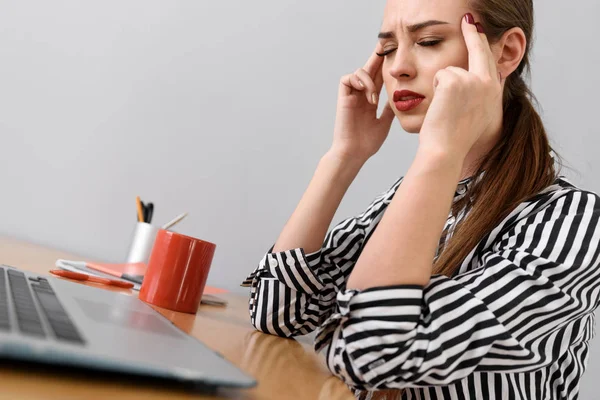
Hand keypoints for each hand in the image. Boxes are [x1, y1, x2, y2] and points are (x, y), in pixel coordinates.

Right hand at [330, 46, 395, 162]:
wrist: (354, 153)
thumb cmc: (367, 143)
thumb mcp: (385, 122)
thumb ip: (390, 108)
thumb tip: (403, 97)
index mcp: (370, 99)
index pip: (379, 77)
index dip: (386, 65)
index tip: (397, 53)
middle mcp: (361, 94)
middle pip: (370, 68)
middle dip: (378, 56)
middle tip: (387, 42)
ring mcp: (351, 95)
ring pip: (359, 71)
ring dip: (369, 79)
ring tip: (374, 98)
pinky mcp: (343, 97)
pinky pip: (348, 78)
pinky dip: (359, 81)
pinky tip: (367, 94)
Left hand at [419, 15, 503, 160]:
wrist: (445, 149)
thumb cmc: (456, 139)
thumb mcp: (478, 116)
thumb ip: (482, 96)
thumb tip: (488, 82)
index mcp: (494, 91)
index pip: (490, 60)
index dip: (484, 44)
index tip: (479, 30)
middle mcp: (488, 83)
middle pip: (479, 49)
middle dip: (472, 32)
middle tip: (468, 17)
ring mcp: (472, 80)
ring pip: (449, 68)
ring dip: (441, 85)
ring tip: (444, 108)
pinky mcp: (454, 80)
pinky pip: (439, 74)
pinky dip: (434, 88)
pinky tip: (439, 105)